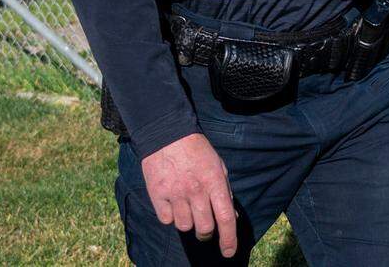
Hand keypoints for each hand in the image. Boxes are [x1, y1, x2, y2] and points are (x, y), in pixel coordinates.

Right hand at [141, 133, 237, 257]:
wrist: (167, 135)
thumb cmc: (197, 151)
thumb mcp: (218, 166)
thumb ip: (225, 192)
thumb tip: (230, 217)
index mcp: (214, 182)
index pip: (225, 218)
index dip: (229, 239)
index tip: (229, 252)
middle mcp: (196, 190)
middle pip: (204, 228)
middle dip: (207, 233)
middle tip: (206, 228)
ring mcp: (175, 194)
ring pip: (184, 226)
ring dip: (188, 223)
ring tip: (187, 208)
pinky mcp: (158, 195)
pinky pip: (166, 219)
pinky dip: (171, 216)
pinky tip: (173, 202)